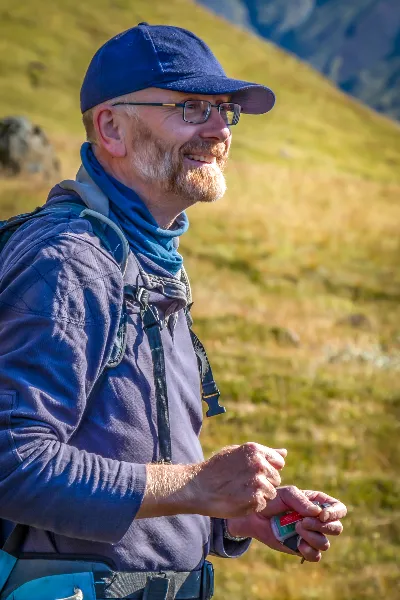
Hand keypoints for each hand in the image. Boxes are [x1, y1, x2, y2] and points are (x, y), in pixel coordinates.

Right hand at [195, 443, 286, 517]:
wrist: (199, 487)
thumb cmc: (216, 468)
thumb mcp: (237, 452)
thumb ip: (263, 453)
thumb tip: (284, 453)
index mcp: (255, 450)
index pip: (278, 461)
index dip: (269, 469)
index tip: (257, 473)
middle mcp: (259, 464)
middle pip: (276, 478)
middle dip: (265, 483)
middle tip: (245, 484)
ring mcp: (258, 482)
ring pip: (271, 493)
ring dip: (260, 495)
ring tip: (241, 492)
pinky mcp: (255, 499)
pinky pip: (263, 505)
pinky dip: (253, 505)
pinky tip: (239, 500)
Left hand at [226, 486, 346, 562]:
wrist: (254, 517)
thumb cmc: (270, 501)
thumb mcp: (286, 494)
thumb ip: (302, 501)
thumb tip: (318, 513)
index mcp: (317, 503)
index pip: (339, 509)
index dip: (335, 513)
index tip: (322, 515)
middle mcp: (317, 520)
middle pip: (336, 528)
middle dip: (323, 526)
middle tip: (303, 522)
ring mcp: (310, 535)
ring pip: (325, 543)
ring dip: (312, 537)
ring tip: (296, 528)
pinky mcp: (301, 548)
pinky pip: (315, 556)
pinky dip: (309, 551)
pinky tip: (298, 543)